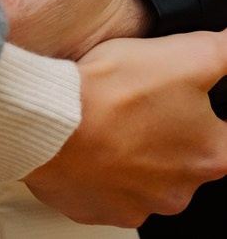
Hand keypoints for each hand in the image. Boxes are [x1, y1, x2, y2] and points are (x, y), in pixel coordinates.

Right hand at [26, 30, 226, 224]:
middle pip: (186, 157)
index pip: (226, 137)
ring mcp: (140, 205)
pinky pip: (110, 189)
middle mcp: (180, 191)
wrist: (51, 119)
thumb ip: (223, 51)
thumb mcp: (184, 55)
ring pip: (148, 175)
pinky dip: (103, 167)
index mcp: (209, 155)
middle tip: (143, 99)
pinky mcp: (102, 209)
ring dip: (136, 151)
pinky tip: (91, 139)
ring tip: (112, 116)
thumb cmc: (113, 92)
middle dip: (170, 130)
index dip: (209, 112)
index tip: (186, 96)